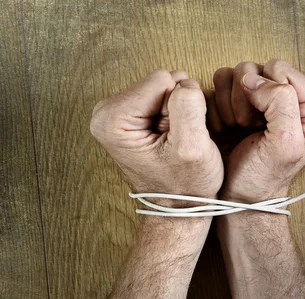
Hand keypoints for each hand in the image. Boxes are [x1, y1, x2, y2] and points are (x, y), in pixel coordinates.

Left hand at [90, 69, 223, 202]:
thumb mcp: (191, 148)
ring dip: (183, 111)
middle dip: (180, 108)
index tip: (176, 137)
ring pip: (169, 86)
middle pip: (163, 80)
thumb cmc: (185, 185)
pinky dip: (180, 114)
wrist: (179, 206)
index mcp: (112, 117)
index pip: (163, 80)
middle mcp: (108, 109)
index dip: (180, 108)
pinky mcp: (133, 112)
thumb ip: (187, 107)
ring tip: (179, 139)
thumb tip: (184, 83)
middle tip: (178, 139)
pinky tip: (176, 137)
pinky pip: (168, 94)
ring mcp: (120, 110)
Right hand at [209, 60, 304, 202]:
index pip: (281, 71)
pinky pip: (221, 81)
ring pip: (238, 73)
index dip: (268, 97)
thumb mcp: (285, 144)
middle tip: (253, 129)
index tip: (266, 126)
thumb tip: (252, 79)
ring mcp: (265, 93)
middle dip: (249, 100)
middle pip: (259, 69)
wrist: (238, 194)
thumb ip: (281, 103)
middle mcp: (293, 93)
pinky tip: (229, 126)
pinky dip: (220, 104)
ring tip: (241, 129)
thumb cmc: (264, 176)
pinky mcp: (240, 96)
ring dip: (232, 104)